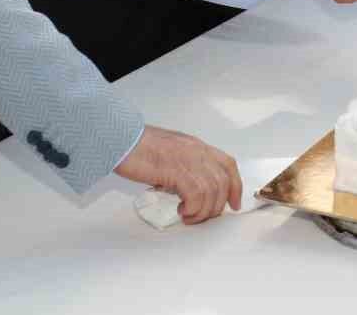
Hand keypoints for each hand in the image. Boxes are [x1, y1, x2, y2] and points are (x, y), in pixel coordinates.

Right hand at [114, 125, 241, 223]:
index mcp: (197, 146)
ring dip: (202, 211)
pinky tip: (182, 211)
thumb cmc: (139, 147)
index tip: (233, 204)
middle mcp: (198, 152)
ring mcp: (189, 160)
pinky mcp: (177, 171)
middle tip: (199, 216)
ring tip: (188, 216)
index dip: (235, 186)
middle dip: (216, 206)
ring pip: (212, 192)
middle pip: (223, 183)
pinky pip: (197, 195)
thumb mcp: (170, 153)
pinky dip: (193, 209)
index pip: (228, 165)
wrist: (122, 139)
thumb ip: (184, 166)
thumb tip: (190, 190)